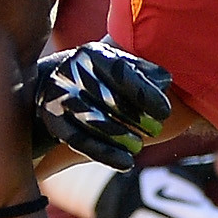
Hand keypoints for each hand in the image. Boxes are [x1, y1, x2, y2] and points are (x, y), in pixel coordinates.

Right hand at [29, 40, 172, 169]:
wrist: (51, 85)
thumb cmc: (97, 75)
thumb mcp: (116, 65)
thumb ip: (142, 71)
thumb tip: (166, 80)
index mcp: (92, 54)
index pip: (121, 73)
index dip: (145, 94)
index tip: (165, 112)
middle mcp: (72, 72)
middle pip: (107, 98)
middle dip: (135, 117)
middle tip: (157, 130)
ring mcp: (59, 98)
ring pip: (92, 121)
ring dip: (120, 136)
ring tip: (139, 146)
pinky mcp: (54, 122)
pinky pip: (80, 141)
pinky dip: (105, 153)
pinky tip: (126, 163)